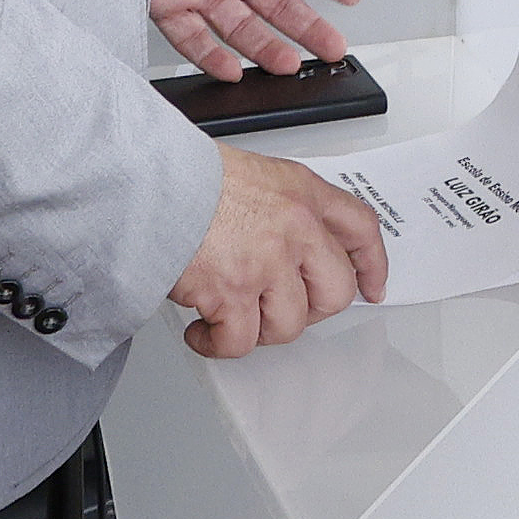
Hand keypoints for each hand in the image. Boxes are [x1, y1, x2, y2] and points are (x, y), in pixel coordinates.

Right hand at [168, 142, 386, 354]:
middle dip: (310, 310)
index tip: (372, 286)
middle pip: (336, 291)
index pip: (361, 229)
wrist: (146, 182)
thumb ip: (283, 208)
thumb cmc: (186, 175)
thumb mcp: (254, 174)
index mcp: (302, 192)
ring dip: (258, 330)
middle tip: (279, 308)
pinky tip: (202, 331)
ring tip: (231, 316)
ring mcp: (267, 262)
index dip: (372, 264)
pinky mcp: (232, 292)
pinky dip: (217, 344)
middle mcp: (295, 227)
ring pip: (289, 325)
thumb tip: (291, 247)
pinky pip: (239, 342)